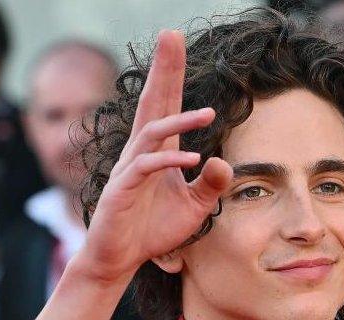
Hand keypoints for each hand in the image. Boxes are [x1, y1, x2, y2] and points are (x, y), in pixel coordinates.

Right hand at [77, 30, 232, 283]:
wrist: (120, 259)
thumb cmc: (153, 230)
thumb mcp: (195, 207)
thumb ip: (211, 184)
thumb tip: (223, 161)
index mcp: (158, 152)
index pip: (166, 105)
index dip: (172, 75)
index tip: (176, 42)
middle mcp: (141, 152)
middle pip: (152, 103)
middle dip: (164, 70)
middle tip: (171, 36)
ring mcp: (129, 169)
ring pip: (152, 133)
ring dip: (179, 121)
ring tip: (208, 114)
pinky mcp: (122, 189)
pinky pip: (146, 167)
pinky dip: (170, 161)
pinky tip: (193, 159)